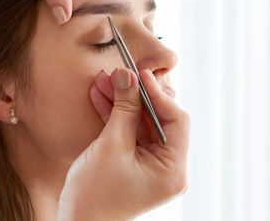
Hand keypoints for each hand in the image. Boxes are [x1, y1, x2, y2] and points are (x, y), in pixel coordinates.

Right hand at [57, 68, 189, 220]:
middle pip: (156, 120)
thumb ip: (124, 109)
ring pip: (139, 123)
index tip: (140, 74)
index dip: (158, 94)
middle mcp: (166, 167)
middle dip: (134, 96)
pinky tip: (100, 97)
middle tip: (117, 75)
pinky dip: (115, 116)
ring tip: (103, 82)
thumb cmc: (94, 195)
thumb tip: (127, 77)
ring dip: (121, 103)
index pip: (175, 120)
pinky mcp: (133, 162)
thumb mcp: (112, 146)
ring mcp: (149, 165)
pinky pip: (128, 133)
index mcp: (172, 170)